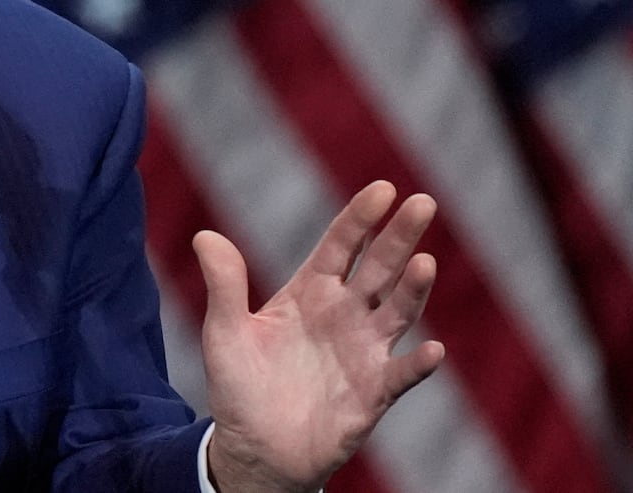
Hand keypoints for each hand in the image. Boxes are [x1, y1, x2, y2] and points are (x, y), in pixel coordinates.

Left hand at [196, 181, 443, 492]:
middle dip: (400, 236)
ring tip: (424, 261)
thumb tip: (205, 236)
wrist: (256, 449)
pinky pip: (401, 375)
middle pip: (379, 268)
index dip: (360, 218)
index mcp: (310, 292)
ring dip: (413, 289)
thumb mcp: (224, 332)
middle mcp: (344, 314)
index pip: (341, 245)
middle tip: (423, 202)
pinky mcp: (373, 393)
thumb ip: (224, 285)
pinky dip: (418, 364)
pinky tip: (432, 350)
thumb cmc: (240, 386)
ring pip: (397, 312)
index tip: (383, 189)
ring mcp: (363, 351)